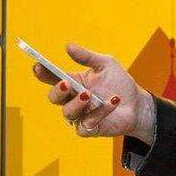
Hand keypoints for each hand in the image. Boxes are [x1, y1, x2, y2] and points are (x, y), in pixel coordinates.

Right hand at [32, 43, 155, 142]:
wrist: (137, 104)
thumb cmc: (119, 83)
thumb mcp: (105, 64)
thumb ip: (87, 57)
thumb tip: (68, 46)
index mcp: (73, 82)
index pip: (52, 78)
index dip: (43, 73)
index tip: (38, 65)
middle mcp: (73, 99)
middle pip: (54, 97)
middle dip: (57, 90)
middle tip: (66, 83)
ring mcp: (80, 115)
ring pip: (68, 113)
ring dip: (77, 103)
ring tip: (89, 94)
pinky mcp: (91, 129)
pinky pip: (87, 124)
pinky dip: (100, 112)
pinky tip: (113, 101)